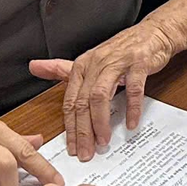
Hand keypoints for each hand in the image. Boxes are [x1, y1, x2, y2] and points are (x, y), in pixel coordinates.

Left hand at [29, 20, 175, 161]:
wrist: (153, 33)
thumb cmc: (122, 50)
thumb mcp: (90, 60)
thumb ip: (61, 68)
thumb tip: (33, 66)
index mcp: (82, 66)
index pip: (70, 101)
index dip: (70, 127)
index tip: (72, 148)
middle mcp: (96, 64)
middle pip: (83, 102)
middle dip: (83, 131)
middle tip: (86, 152)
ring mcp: (118, 63)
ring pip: (101, 96)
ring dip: (101, 122)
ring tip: (103, 141)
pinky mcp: (138, 64)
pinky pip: (133, 89)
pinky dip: (131, 108)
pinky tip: (131, 123)